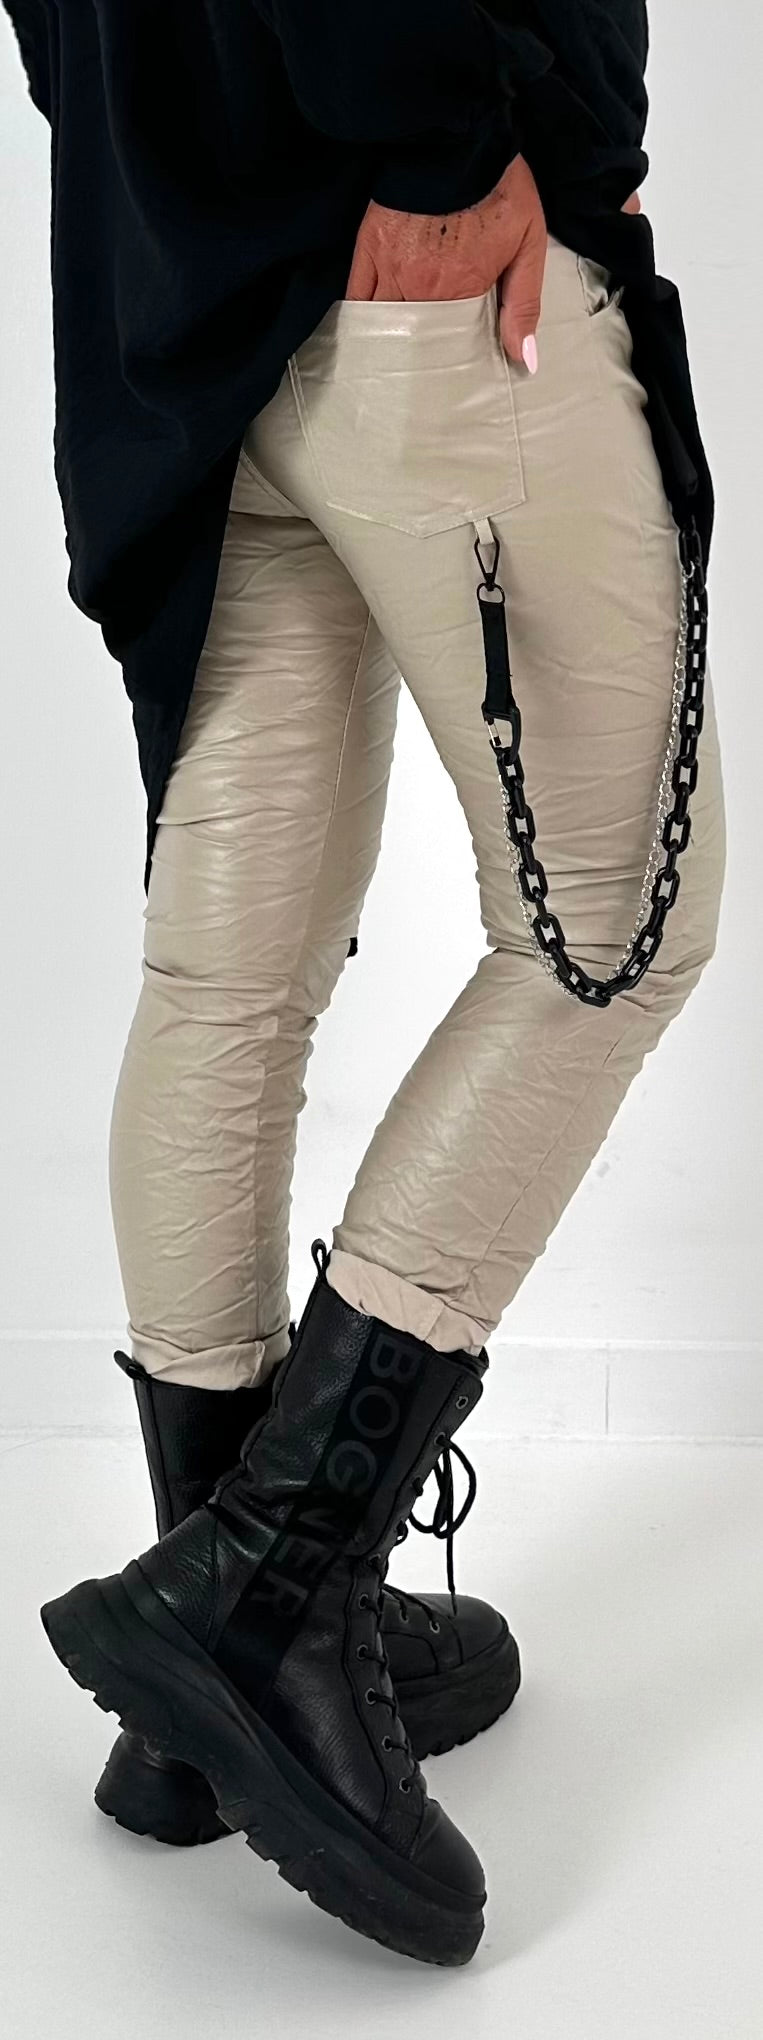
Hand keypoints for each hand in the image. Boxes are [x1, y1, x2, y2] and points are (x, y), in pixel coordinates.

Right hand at [345, 164, 643, 372]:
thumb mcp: (528, 243)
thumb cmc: (499, 186)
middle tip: (418, 398)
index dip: (452, 367)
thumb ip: (525, 304)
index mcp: (461, 291)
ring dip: (389, 351)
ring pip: (385, 326)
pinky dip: (360, 322)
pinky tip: (363, 343)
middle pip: (416, 342)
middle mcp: (421, 287)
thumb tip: (524, 360)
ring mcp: (390, 269)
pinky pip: (356, 297)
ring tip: (390, 380)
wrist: (459, 135)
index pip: (453, 346)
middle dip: (419, 367)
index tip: (452, 391)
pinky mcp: (368, 248)